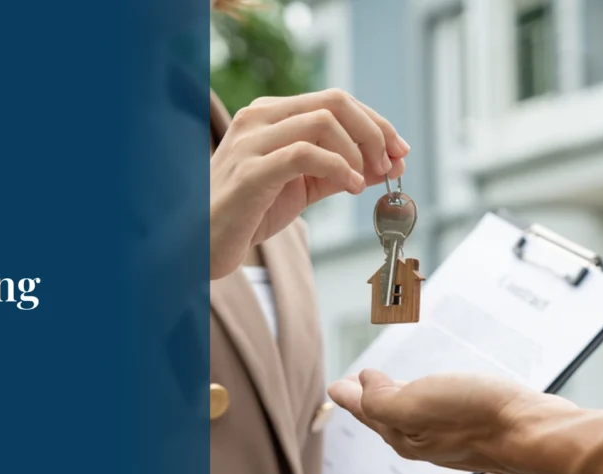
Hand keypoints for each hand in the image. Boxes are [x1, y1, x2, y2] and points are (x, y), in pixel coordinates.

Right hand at [210, 89, 408, 278]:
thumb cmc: (249, 213)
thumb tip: (388, 163)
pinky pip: (305, 154)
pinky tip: (352, 186)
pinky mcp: (250, 171)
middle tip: (391, 163)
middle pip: (334, 102)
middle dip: (374, 130)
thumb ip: (338, 170)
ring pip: (323, 122)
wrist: (202, 243)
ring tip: (367, 180)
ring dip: (358, 150)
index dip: (375, 122)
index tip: (400, 150)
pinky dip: (338, 168)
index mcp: (270, 115)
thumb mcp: (301, 186)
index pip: (334, 100)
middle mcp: (258, 118)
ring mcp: (251, 142)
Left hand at [327, 369, 573, 473]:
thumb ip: (380, 399)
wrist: (536, 433)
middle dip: (367, 400)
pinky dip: (423, 398)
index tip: (335, 385)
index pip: (367, 412)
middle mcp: (424, 440)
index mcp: (403, 436)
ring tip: (383, 385)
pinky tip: (430, 393)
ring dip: (393, 398)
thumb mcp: (415, 405)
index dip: (350, 396)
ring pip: (412, 414)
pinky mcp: (474, 425)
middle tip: (352, 384)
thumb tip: (362, 383)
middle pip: (387, 416)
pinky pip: (437, 410)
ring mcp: (450, 434)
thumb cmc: (477, 418)